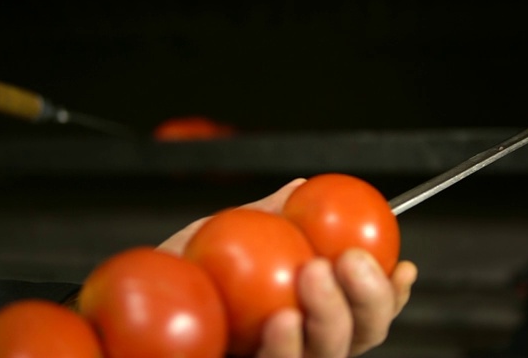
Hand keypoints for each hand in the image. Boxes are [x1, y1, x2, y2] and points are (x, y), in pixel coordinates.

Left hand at [158, 179, 417, 356]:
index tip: (403, 265)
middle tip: (349, 260)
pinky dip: (285, 348)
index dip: (392, 293)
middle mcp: (301, 346)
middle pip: (360, 338)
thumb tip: (302, 186)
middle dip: (369, 300)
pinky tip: (281, 321)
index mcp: (306, 315)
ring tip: (314, 274)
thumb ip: (264, 217)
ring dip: (330, 317)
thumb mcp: (219, 238)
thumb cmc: (176, 280)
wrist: (124, 322)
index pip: (364, 311)